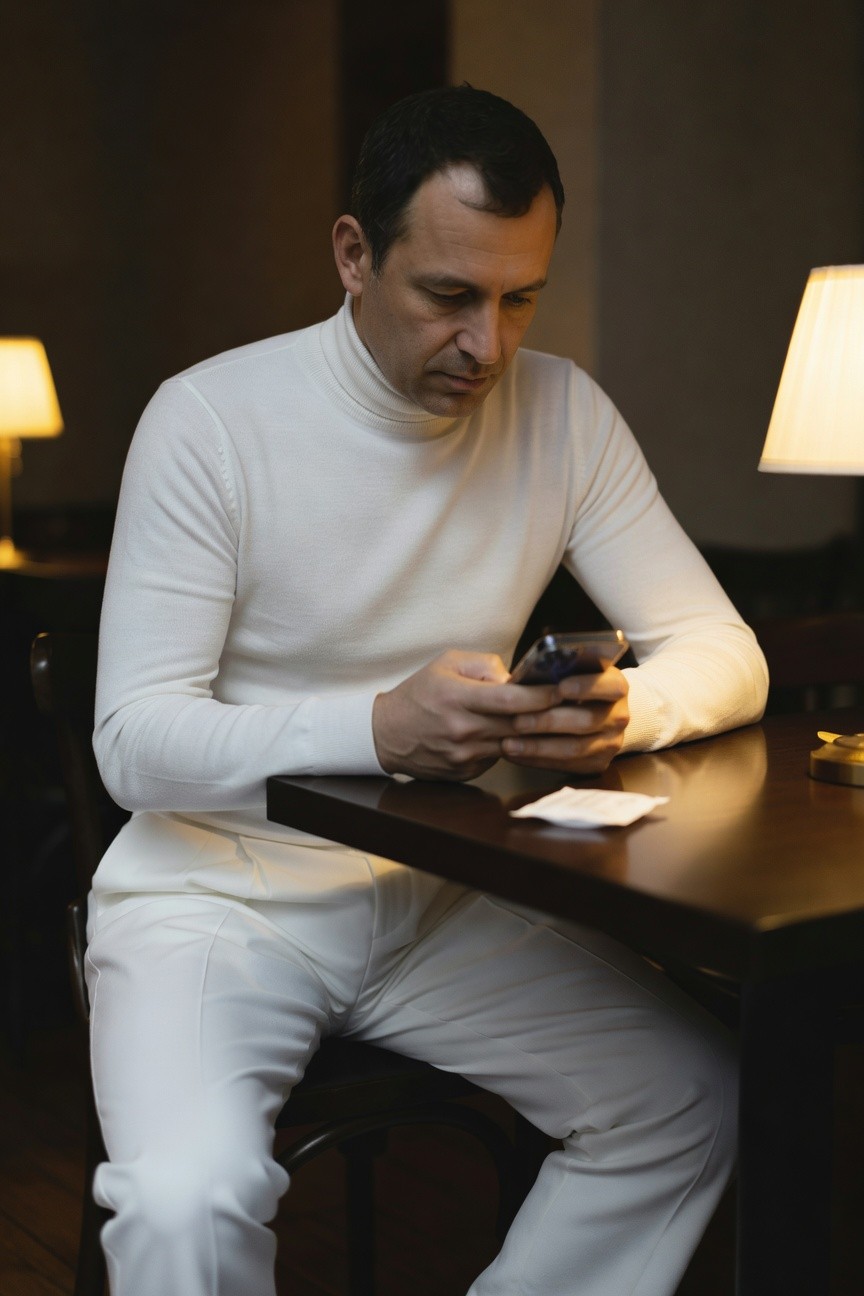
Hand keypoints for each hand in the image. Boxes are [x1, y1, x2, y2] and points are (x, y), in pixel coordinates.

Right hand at [372, 650, 560, 780]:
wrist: (386, 734)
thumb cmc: (419, 693)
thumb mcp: (446, 664)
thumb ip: (484, 665)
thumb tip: (517, 678)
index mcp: (456, 698)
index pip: (508, 700)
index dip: (539, 696)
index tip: (560, 689)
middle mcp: (461, 730)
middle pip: (517, 725)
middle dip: (547, 715)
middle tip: (570, 705)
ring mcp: (464, 755)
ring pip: (513, 743)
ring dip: (530, 733)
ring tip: (547, 719)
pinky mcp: (466, 772)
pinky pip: (498, 757)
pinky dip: (507, 745)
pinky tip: (508, 734)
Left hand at [502, 667, 629, 772]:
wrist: (595, 712)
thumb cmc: (572, 685)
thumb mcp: (570, 672)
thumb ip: (556, 672)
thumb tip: (524, 679)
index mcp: (615, 686)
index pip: (611, 685)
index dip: (586, 686)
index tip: (559, 688)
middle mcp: (619, 716)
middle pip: (587, 720)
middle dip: (548, 721)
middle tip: (517, 722)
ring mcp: (611, 742)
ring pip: (575, 748)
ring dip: (538, 747)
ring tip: (508, 744)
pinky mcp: (598, 763)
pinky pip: (567, 766)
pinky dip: (538, 760)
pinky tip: (515, 754)